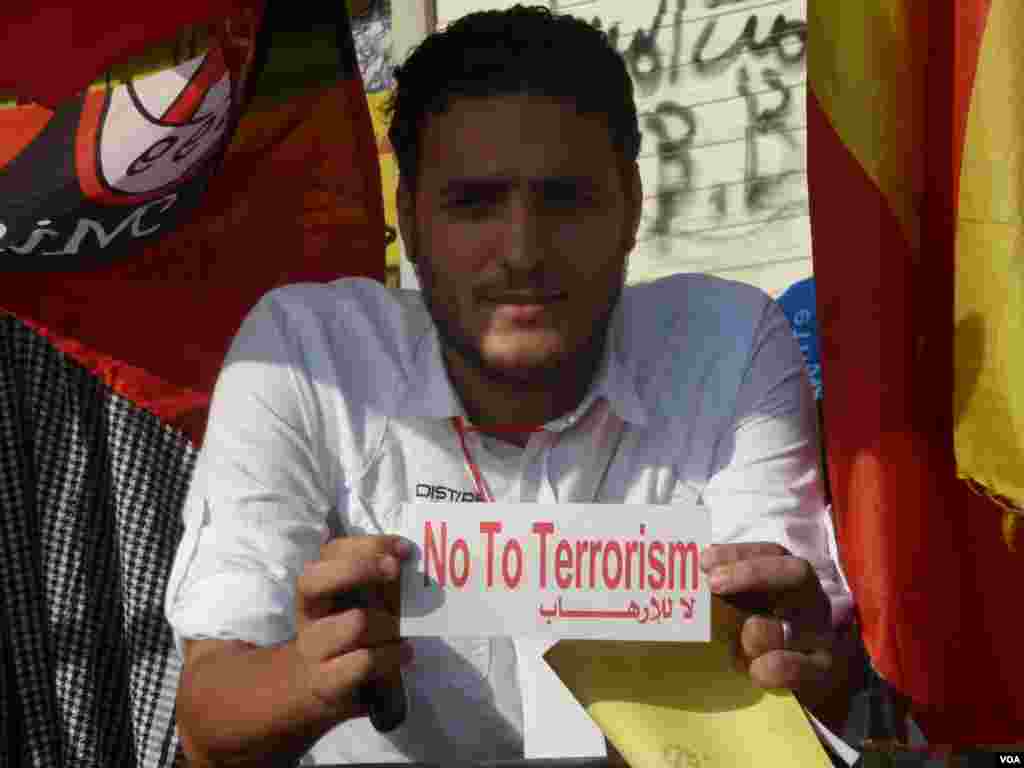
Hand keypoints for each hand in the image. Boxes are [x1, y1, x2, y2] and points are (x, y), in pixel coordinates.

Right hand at [294, 534, 414, 719]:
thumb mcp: (361, 601)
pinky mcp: (324, 682)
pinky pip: (364, 660)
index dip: (368, 545)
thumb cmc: (348, 634)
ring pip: (355, 622)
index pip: (331, 552)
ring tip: (401, 632)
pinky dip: (392, 654)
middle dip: (359, 568)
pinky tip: (405, 652)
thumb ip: (379, 579)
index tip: (403, 549)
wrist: (316, 686)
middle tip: (394, 571)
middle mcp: (307, 612)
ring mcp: (311, 648)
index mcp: (316, 585)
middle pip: (315, 579)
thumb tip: (407, 557)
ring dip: (389, 624)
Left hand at [700, 543, 854, 730]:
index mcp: (786, 574)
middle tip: (714, 583)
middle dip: (754, 573)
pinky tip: (756, 670)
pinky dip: (782, 667)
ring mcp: (818, 630)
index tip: (703, 561)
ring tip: (742, 637)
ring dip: (766, 629)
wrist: (793, 669)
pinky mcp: (821, 666)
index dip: (738, 554)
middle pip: (796, 573)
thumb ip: (718, 591)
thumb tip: (679, 580)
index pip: (771, 552)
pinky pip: (808, 666)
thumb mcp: (738, 603)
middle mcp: (807, 596)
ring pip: (803, 621)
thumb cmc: (752, 626)